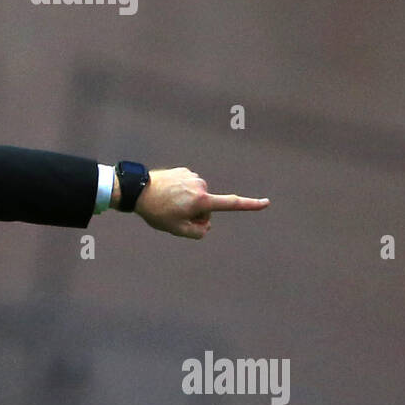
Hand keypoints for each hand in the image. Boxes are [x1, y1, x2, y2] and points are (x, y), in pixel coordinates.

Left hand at [135, 167, 268, 238]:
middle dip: (196, 214)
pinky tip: (168, 194)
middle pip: (207, 207)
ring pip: (198, 197)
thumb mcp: (176, 230)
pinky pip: (189, 188)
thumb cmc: (157, 212)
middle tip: (175, 216)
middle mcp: (201, 186)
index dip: (249, 205)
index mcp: (202, 200)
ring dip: (188, 203)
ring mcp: (193, 177)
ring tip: (168, 204)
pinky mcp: (185, 171)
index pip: (230, 204)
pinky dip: (182, 193)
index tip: (266, 203)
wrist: (138, 190)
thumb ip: (197, 232)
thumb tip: (207, 227)